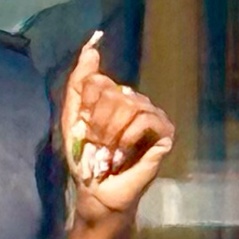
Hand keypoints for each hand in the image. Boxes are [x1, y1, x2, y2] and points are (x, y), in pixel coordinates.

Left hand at [59, 34, 173, 222]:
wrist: (98, 191)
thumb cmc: (85, 158)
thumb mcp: (73, 117)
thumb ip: (79, 83)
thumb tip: (91, 47)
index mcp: (114, 96)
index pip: (96, 80)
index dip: (87, 107)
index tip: (85, 128)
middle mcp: (136, 101)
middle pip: (113, 92)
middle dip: (99, 122)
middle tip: (98, 144)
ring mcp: (153, 116)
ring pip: (129, 104)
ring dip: (111, 131)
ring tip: (110, 150)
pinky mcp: (165, 133)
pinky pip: (145, 118)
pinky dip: (128, 136)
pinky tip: (124, 151)